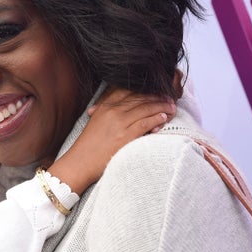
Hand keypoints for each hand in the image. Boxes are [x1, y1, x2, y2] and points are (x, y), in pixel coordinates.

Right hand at [47, 87, 175, 194]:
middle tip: (168, 98)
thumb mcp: (96, 121)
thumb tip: (123, 107)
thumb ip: (107, 110)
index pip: (129, 91)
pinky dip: (157, 119)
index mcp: (105, 106)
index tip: (156, 90)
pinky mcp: (125, 136)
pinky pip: (146, 122)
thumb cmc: (89, 145)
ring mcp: (119, 123)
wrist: (81, 162)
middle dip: (157, 97)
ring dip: (161, 107)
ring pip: (146, 108)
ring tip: (170, 107)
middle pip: (140, 98)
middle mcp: (113, 111)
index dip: (145, 89)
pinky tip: (163, 118)